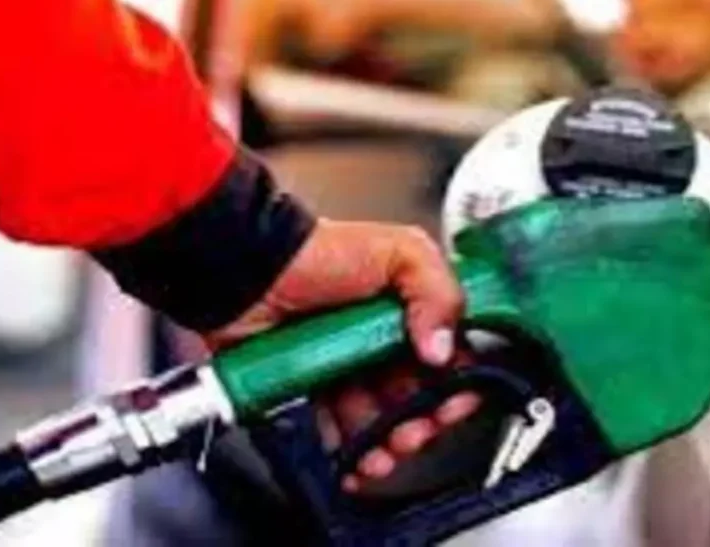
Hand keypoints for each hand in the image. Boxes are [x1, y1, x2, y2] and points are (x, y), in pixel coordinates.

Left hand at [204, 218, 478, 489]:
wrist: (251, 270)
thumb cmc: (319, 251)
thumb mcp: (401, 253)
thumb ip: (439, 292)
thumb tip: (445, 351)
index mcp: (414, 311)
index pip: (452, 358)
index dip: (458, 385)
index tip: (454, 403)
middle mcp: (385, 342)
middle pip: (419, 398)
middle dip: (422, 423)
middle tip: (414, 431)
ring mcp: (351, 369)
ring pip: (381, 421)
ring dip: (387, 445)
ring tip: (381, 451)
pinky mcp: (316, 389)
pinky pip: (338, 430)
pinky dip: (348, 450)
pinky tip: (353, 457)